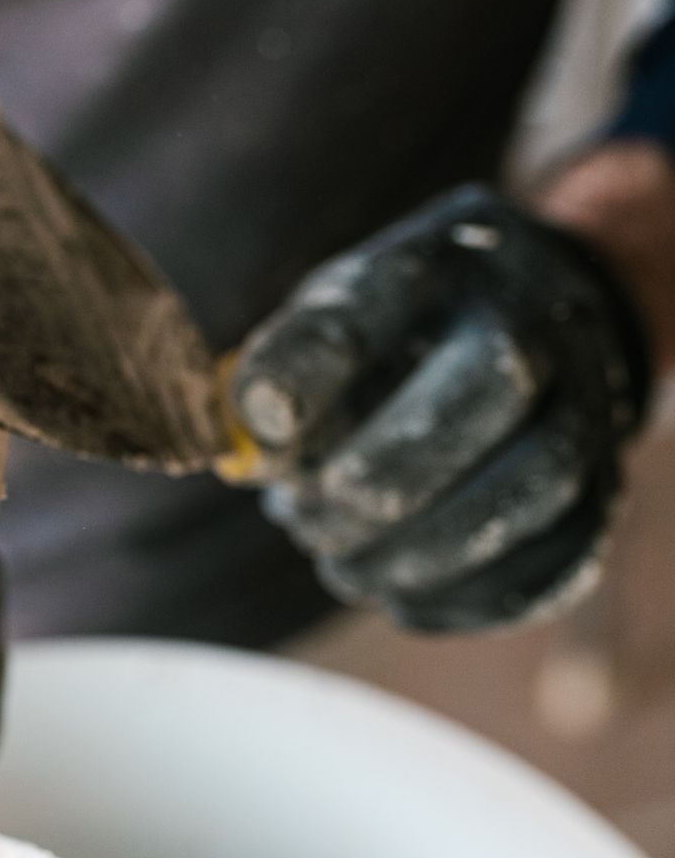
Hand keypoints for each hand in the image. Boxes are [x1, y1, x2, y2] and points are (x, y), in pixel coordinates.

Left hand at [232, 184, 651, 631]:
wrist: (537, 326)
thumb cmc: (402, 330)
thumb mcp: (334, 313)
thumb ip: (286, 366)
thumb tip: (253, 443)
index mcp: (447, 261)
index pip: (377, 297)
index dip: (308, 369)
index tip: (258, 432)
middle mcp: (537, 319)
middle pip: (492, 383)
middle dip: (385, 473)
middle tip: (306, 522)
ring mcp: (588, 402)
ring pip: (537, 480)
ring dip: (426, 547)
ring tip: (342, 567)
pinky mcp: (605, 485)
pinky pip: (562, 554)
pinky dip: (473, 593)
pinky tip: (400, 597)